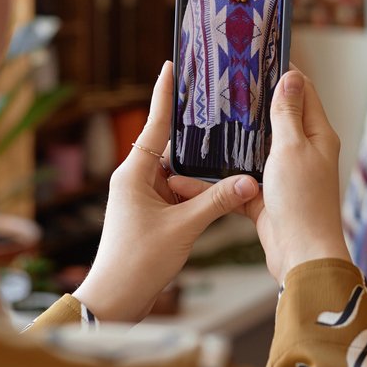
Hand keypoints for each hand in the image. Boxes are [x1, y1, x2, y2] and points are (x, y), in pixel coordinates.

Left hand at [74, 61, 258, 321]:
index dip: (166, 95)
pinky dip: (200, 188)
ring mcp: (144, 198)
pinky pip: (180, 192)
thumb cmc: (137, 263)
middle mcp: (137, 179)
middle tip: (222, 105)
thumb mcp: (184, 228)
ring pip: (180, 171)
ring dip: (203, 166)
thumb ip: (217, 201)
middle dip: (197, 131)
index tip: (172, 66)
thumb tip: (250, 180)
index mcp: (134, 173)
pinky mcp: (153, 215)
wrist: (115, 300)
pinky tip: (223, 185)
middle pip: (172, 146)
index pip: (155, 124)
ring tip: (233, 144)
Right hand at [173, 68, 350, 282]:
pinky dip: (218, 178)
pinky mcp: (266, 198)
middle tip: (222, 85)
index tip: (256, 56)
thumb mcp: (292, 148)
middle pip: (276, 118)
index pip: (302, 91)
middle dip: (251, 103)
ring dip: (231, 140)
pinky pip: (239, 181)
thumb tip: (291, 76)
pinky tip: (190, 173)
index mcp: (316, 134)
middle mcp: (303, 152)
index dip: (283, 72)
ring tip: (202, 121)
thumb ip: (287, 113)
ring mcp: (284, 176)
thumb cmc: (302, 201)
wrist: (301, 256)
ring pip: (253, 150)